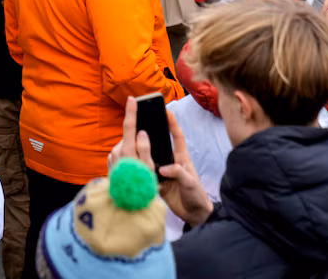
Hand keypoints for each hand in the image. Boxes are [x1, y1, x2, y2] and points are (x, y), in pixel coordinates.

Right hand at [109, 97, 213, 227]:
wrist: (194, 215)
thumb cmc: (197, 196)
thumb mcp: (190, 183)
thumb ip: (178, 173)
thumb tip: (162, 168)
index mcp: (182, 159)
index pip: (177, 137)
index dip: (172, 123)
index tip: (166, 110)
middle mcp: (171, 162)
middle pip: (159, 144)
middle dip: (151, 131)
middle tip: (141, 119)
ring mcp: (164, 172)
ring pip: (150, 157)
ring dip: (142, 150)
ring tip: (131, 140)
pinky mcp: (157, 182)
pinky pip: (146, 172)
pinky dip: (140, 169)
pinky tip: (130, 165)